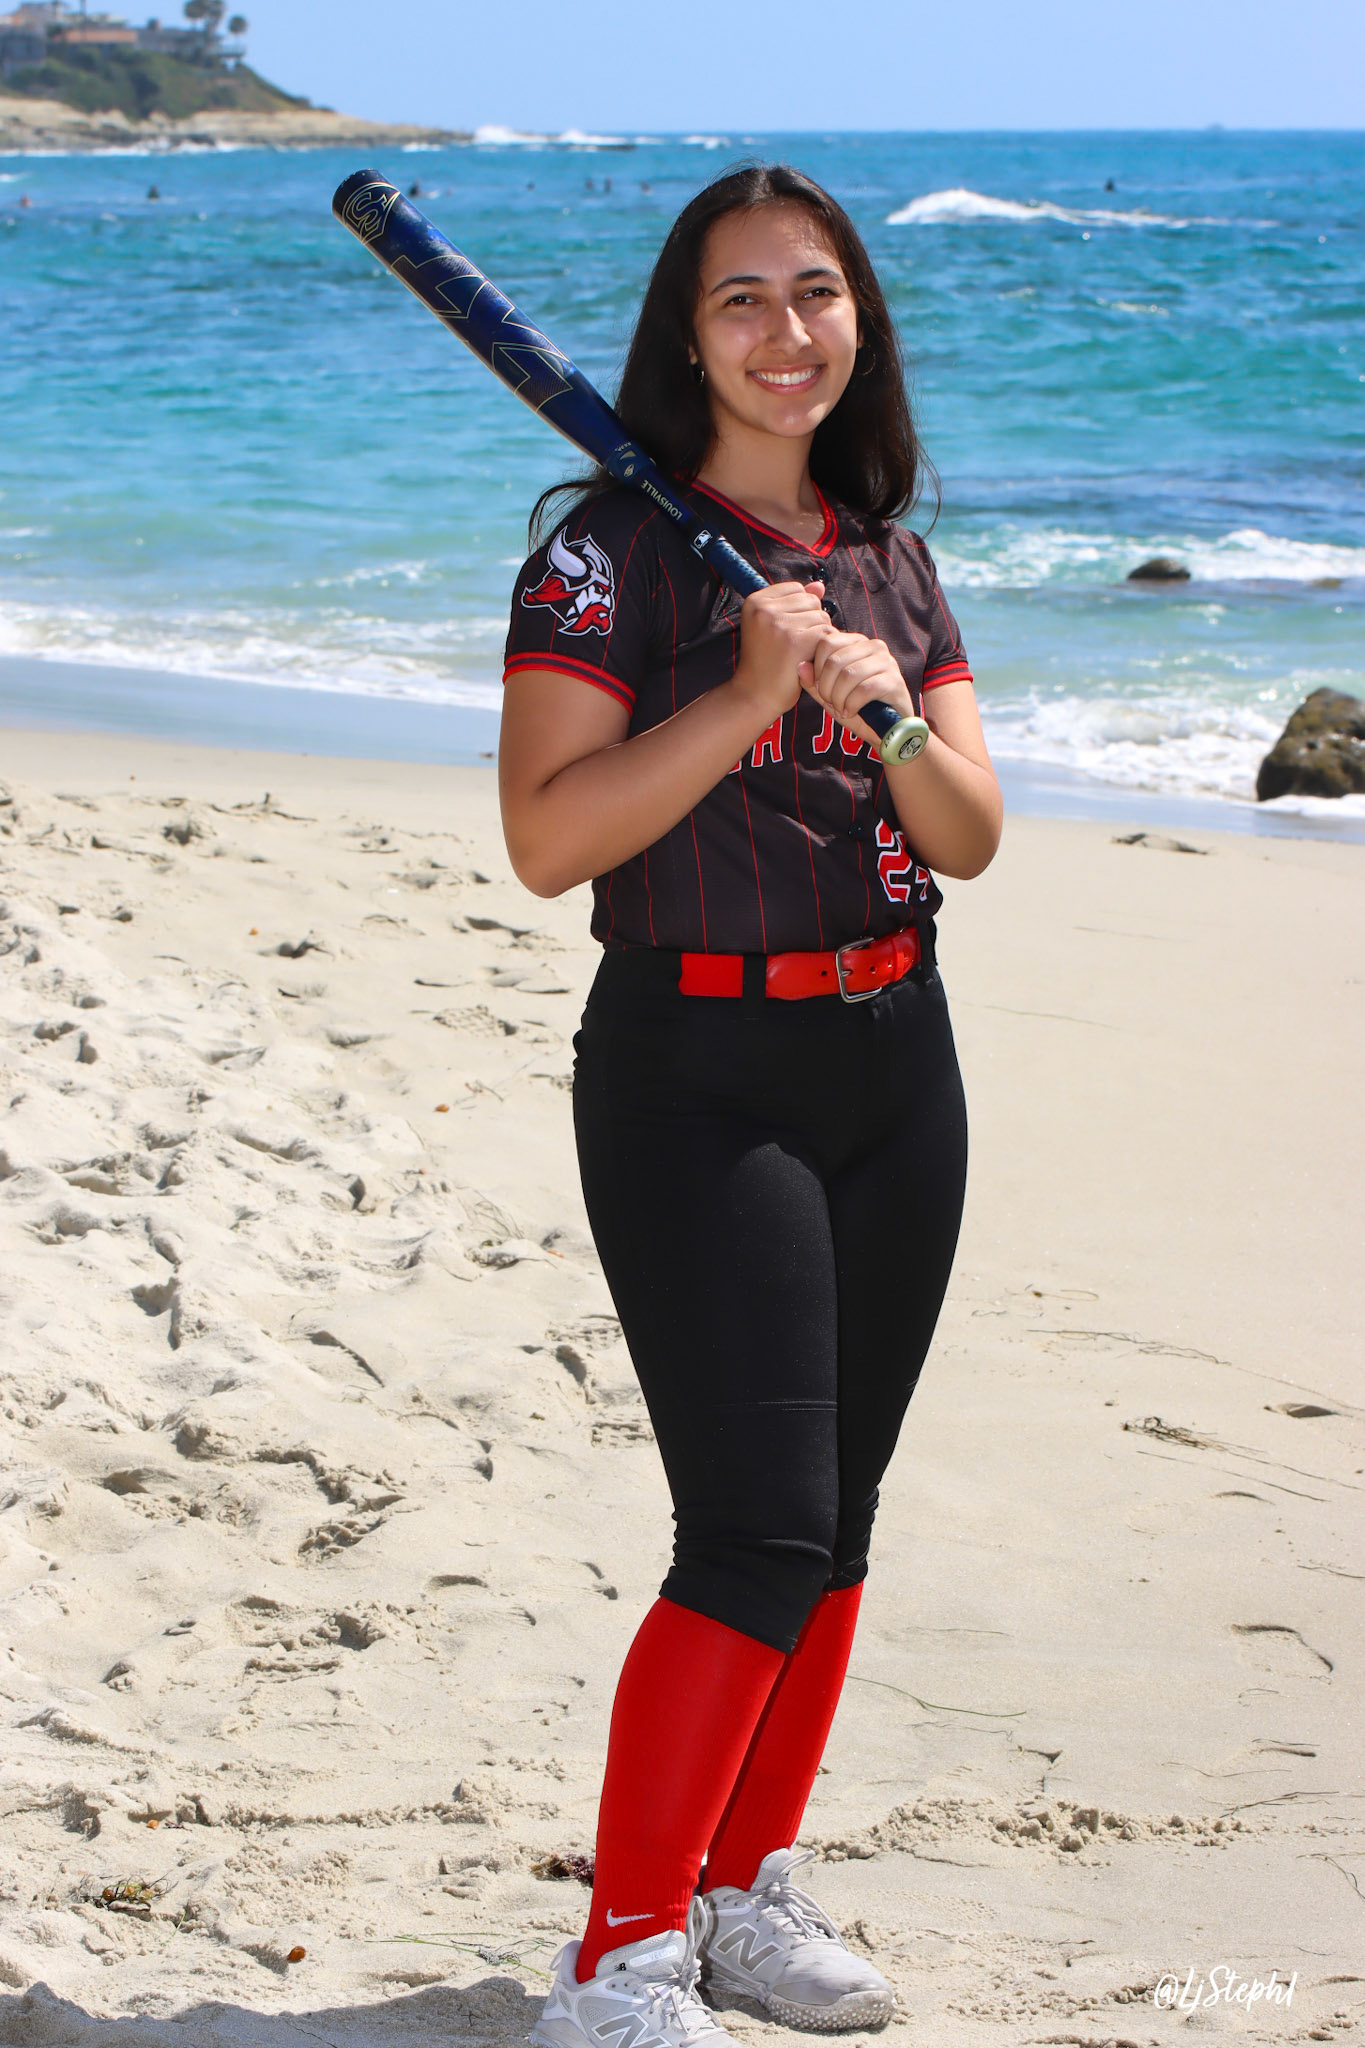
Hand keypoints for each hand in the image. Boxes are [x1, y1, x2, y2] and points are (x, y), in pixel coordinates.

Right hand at [730, 581, 831, 724]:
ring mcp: (779, 624)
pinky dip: (822, 649)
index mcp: (755, 601)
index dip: (798, 611)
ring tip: (797, 654)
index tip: (783, 633)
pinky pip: (826, 633)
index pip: (797, 589)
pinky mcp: (795, 641)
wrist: (755, 695)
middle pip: (812, 601)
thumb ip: (795, 602)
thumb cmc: (765, 661)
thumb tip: (819, 586)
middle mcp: (765, 609)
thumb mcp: (773, 625)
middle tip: (790, 646)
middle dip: (810, 623)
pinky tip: (806, 661)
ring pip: (822, 616)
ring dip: (817, 637)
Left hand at [799, 631, 914, 751]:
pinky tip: (851, 712)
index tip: (820, 689)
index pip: (826, 643)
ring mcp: (887, 662)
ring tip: (841, 709)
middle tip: (830, 703)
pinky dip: (852, 705)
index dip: (817, 669)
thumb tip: (801, 666)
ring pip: (848, 675)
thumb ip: (814, 682)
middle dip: (826, 688)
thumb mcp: (830, 695)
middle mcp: (873, 646)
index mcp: (856, 643)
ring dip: (838, 699)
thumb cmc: (858, 708)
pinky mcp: (895, 680)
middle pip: (835, 661)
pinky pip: (864, 689)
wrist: (888, 730)